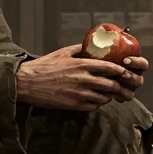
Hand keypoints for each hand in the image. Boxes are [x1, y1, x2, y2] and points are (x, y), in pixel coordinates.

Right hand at [16, 45, 145, 109]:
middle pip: (112, 85)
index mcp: (82, 64)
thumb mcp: (63, 53)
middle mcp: (83, 79)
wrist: (27, 82)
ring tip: (108, 93)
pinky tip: (95, 99)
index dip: (121, 71)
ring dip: (109, 96)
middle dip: (118, 85)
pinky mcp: (74, 105)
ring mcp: (79, 94)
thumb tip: (93, 46)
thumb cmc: (45, 66)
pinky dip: (98, 104)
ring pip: (104, 98)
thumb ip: (81, 50)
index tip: (124, 71)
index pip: (111, 68)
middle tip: (120, 85)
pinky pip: (94, 106)